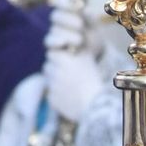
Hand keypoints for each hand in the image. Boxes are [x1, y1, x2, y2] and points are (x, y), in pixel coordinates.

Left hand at [44, 0, 105, 122]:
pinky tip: (72, 97)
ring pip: (50, 80)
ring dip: (56, 81)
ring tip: (72, 86)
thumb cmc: (94, 79)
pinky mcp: (52, 100)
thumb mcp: (87, 60)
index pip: (53, 54)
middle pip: (49, 66)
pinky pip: (53, 95)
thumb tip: (73, 39)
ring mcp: (51, 86)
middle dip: (57, 69)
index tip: (69, 62)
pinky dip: (59, 96)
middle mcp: (53, 71)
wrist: (96, 106)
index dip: (61, 57)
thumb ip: (77, 50)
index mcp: (61, 59)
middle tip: (71, 76)